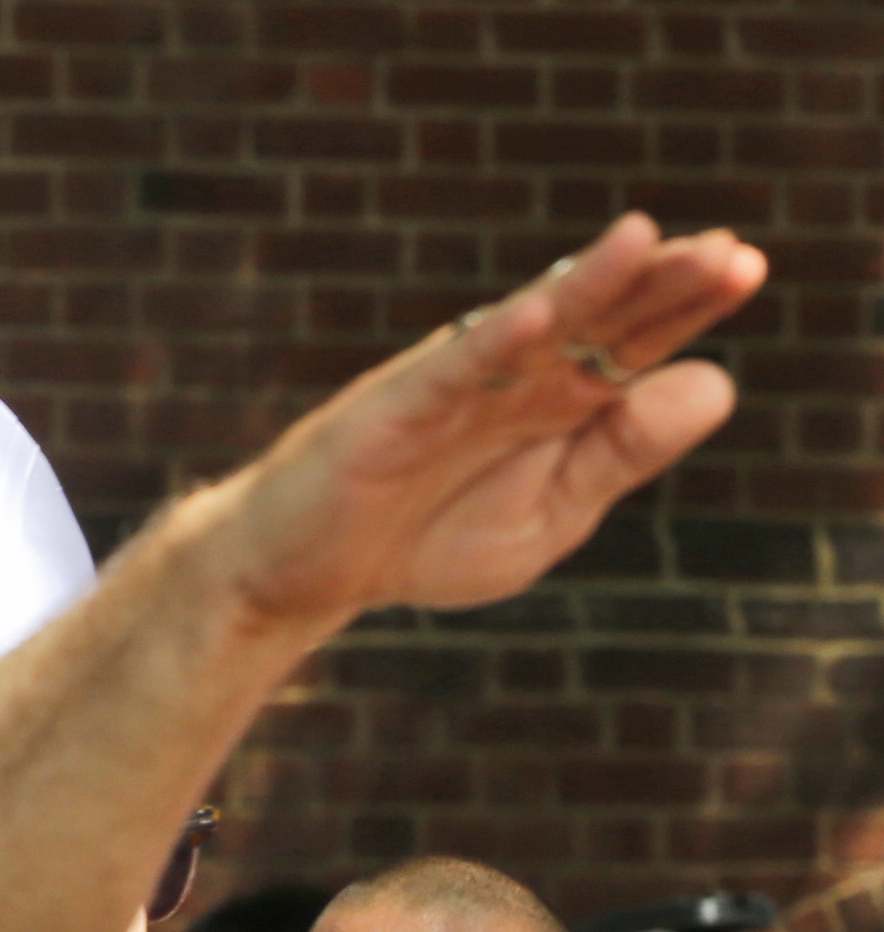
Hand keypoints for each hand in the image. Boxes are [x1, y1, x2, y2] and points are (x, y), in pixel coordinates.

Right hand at [200, 213, 766, 626]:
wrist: (304, 572)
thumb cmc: (424, 539)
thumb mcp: (550, 518)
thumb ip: (623, 454)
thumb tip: (717, 382)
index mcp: (560, 401)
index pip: (636, 339)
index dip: (689, 305)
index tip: (746, 267)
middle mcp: (514, 376)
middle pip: (598, 315)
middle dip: (659, 281)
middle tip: (727, 252)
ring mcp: (454, 386)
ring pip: (530, 323)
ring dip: (587, 283)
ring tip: (646, 241)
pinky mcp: (393, 409)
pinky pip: (450, 370)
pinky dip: (491, 343)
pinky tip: (537, 316)